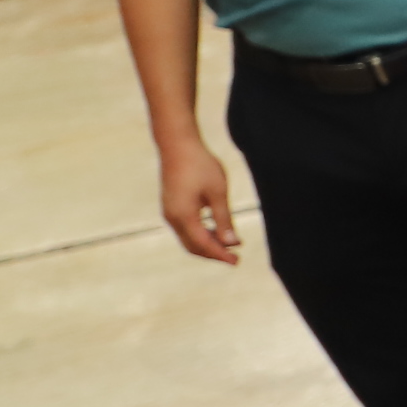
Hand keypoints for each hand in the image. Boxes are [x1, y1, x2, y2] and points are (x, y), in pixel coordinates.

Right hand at [157, 135, 238, 264]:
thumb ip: (224, 219)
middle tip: (235, 256)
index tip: (237, 261)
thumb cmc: (200, 165)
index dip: (221, 255)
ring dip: (207, 244)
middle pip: (193, 246)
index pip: (204, 244)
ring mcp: (169, 213)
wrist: (177, 145)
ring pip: (188, 238)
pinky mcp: (170, 206)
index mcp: (184, 216)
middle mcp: (172, 218)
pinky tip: (216, 229)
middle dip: (214, 253)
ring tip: (230, 243)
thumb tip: (231, 242)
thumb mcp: (218, 192)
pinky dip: (200, 234)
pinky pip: (184, 228)